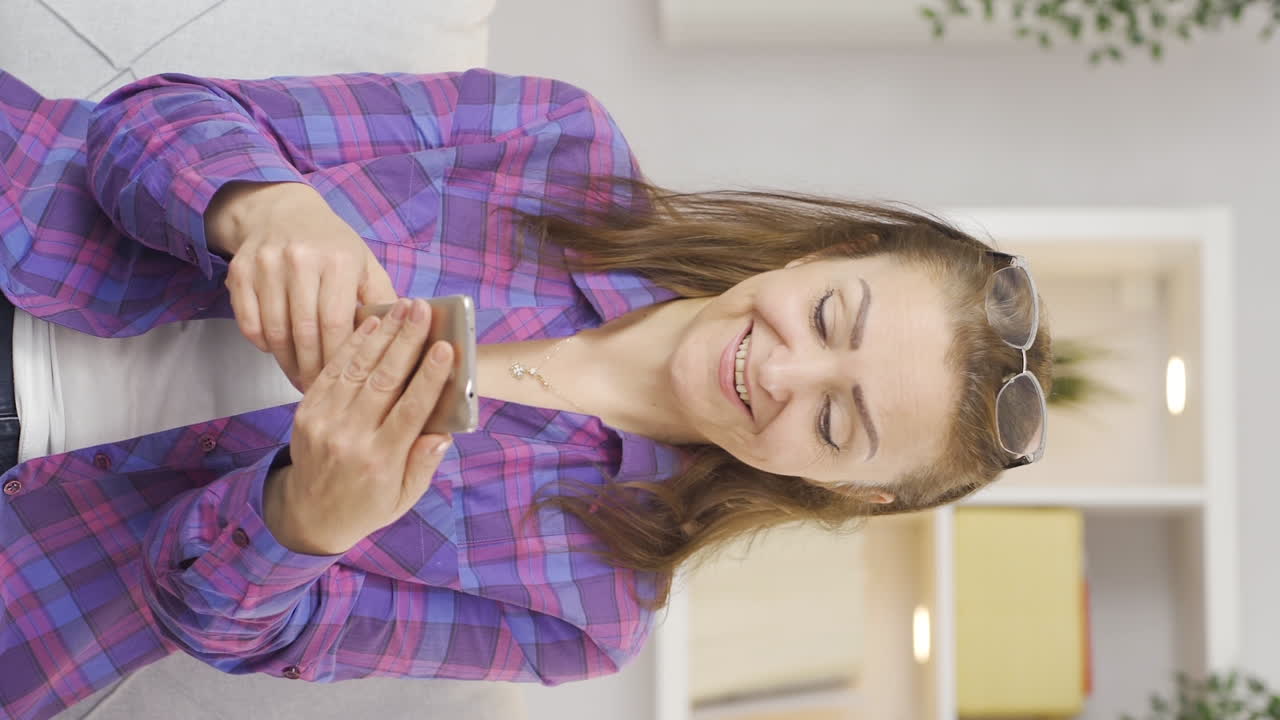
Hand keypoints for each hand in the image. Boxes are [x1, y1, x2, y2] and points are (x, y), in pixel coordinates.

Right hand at [205, 181, 398, 390]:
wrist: (282, 210)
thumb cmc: (332, 245)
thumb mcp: (366, 264)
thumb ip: (383, 301)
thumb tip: (405, 339)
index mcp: (338, 261)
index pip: (337, 323)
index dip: (338, 359)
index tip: (343, 383)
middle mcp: (299, 260)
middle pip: (303, 332)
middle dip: (312, 368)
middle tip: (319, 390)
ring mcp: (265, 265)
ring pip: (274, 331)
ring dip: (287, 362)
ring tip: (300, 378)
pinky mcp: (239, 272)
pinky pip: (248, 323)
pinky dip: (263, 344)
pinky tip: (278, 352)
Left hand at [263, 298, 453, 555]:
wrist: (310, 516)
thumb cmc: (368, 504)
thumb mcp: (406, 496)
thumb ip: (425, 463)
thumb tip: (443, 432)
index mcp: (381, 461)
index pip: (410, 411)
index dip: (429, 377)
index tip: (446, 348)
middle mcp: (351, 439)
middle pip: (384, 381)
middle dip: (407, 341)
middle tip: (425, 311)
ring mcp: (325, 423)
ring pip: (358, 369)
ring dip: (383, 334)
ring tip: (404, 307)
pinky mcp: (307, 412)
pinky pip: (332, 371)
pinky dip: (353, 344)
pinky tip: (372, 323)